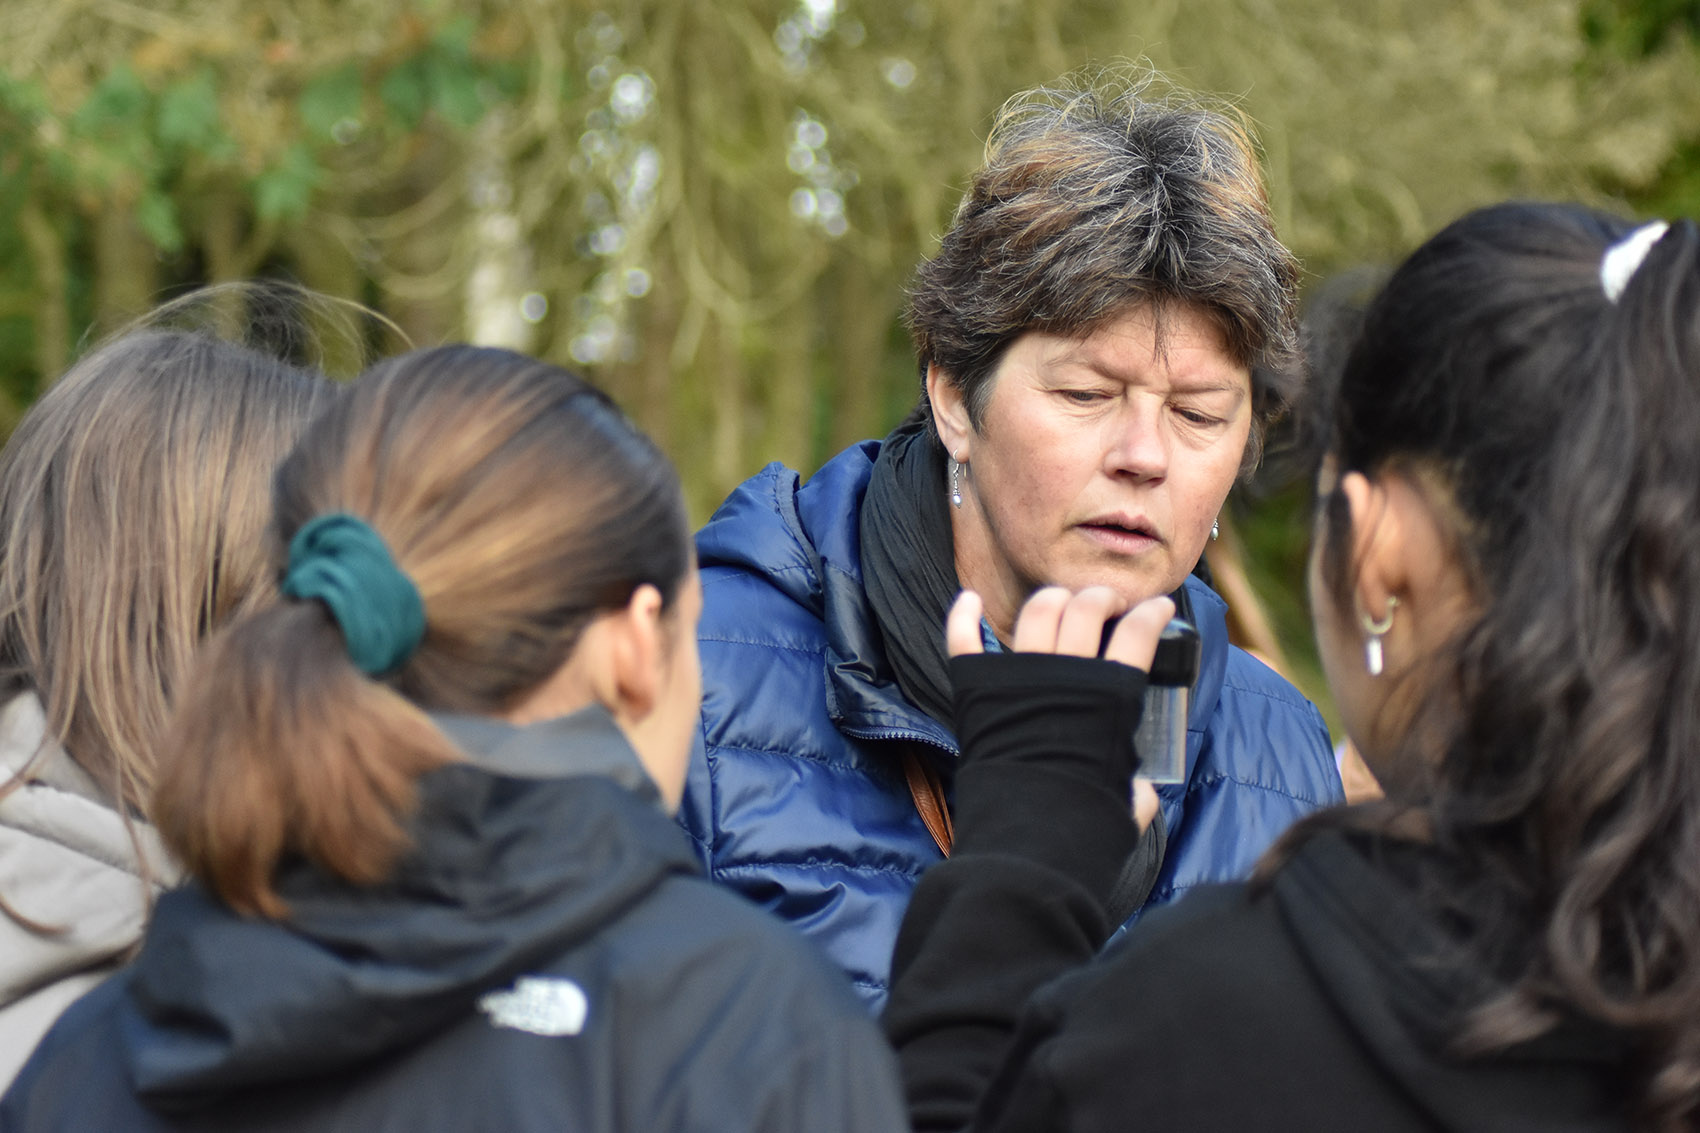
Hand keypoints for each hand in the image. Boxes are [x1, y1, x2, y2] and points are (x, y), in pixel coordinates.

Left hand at [947, 586, 1174, 829]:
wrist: (1027, 844)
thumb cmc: (1085, 826)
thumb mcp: (1132, 799)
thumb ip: (1136, 780)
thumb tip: (1135, 784)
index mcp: (1110, 697)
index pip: (1138, 633)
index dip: (1154, 614)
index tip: (1160, 609)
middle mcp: (1064, 676)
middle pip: (1086, 609)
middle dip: (1103, 598)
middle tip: (1109, 607)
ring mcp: (1017, 679)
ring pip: (1038, 611)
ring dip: (1054, 599)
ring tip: (1063, 603)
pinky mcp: (976, 692)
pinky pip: (964, 640)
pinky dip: (963, 615)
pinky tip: (969, 599)